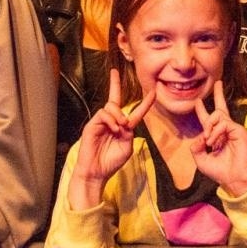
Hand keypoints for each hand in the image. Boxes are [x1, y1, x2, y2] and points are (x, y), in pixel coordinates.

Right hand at [68, 70, 154, 209]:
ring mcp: (101, 122)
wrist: (96, 173)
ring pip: (111, 106)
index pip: (135, 111)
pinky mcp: (92, 125)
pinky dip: (111, 120)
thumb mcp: (127, 147)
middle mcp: (112, 121)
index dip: (145, 103)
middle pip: (114, 98)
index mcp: (123, 127)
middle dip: (115, 83)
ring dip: (119, 114)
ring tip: (121, 126)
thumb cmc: (111, 162)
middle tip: (115, 74)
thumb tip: (125, 121)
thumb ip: (129, 133)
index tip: (154, 92)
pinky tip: (114, 129)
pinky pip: (103, 113)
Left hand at [189, 81, 246, 196]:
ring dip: (209, 127)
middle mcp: (225, 131)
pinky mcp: (240, 130)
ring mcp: (234, 129)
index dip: (202, 111)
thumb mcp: (201, 160)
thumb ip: (196, 147)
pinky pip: (224, 123)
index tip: (197, 102)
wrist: (234, 179)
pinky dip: (216, 132)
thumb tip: (199, 136)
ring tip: (209, 141)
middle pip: (220, 109)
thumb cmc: (220, 172)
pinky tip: (214, 142)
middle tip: (218, 83)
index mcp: (216, 137)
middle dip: (218, 95)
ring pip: (218, 115)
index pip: (209, 120)